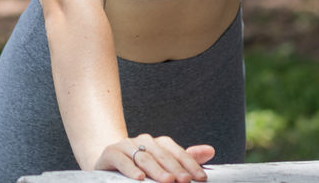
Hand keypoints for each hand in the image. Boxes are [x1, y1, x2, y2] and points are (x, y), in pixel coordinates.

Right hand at [95, 134, 213, 181]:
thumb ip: (185, 159)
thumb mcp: (163, 165)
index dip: (190, 164)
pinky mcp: (111, 153)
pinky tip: (138, 178)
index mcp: (158, 143)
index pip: (177, 152)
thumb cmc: (140, 167)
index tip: (201, 178)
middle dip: (175, 169)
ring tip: (167, 181)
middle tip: (184, 181)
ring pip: (144, 157)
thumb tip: (210, 150)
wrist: (108, 164)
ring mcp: (126, 145)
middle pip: (162, 155)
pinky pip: (122, 160)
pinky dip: (130, 169)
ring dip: (156, 170)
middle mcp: (143, 141)